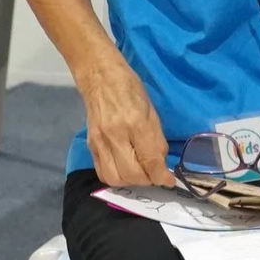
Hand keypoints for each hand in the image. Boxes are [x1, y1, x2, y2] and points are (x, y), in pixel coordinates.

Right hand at [78, 58, 175, 188]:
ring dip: (132, 182)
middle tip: (155, 174)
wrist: (100, 76)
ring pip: (116, 178)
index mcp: (135, 122)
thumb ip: (156, 138)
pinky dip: (116, 178)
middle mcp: (116, 135)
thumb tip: (161, 163)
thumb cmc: (130, 88)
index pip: (150, 159)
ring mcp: (100, 141)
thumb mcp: (151, 109)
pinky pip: (102, 172)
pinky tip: (125, 170)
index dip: (162, 176)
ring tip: (140, 173)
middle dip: (148, 180)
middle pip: (132, 174)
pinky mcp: (90, 145)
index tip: (170, 181)